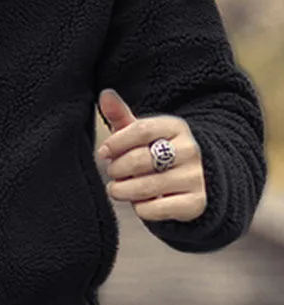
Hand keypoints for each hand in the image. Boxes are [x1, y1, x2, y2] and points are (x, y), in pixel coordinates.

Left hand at [97, 88, 206, 222]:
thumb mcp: (143, 133)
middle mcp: (190, 150)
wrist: (200, 179)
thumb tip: (105, 94)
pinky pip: (153, 210)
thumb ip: (122, 116)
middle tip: (113, 172)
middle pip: (138, 160)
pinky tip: (142, 202)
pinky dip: (140, 208)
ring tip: (119, 188)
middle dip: (116, 169)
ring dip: (122, 190)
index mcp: (176, 127)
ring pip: (143, 188)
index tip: (103, 152)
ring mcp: (195, 177)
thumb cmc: (159, 152)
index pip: (140, 130)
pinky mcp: (196, 203)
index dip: (115, 143)